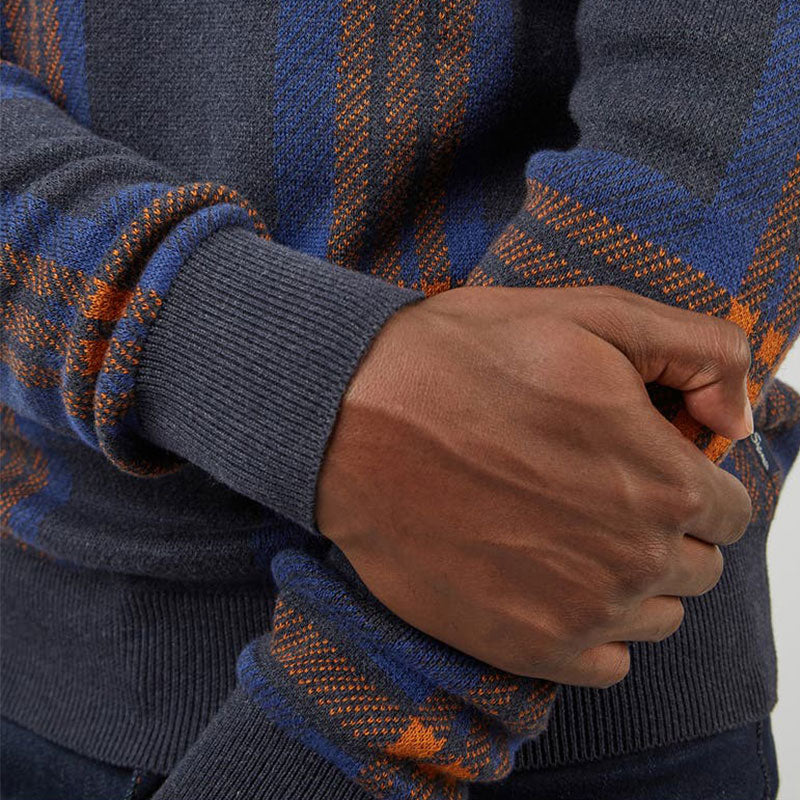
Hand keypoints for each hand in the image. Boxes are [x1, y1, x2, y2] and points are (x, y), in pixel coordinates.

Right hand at [317, 286, 752, 687]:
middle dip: (663, 526)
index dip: (687, 475)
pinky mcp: (524, 646)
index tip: (640, 457)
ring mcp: (579, 611)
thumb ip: (698, 353)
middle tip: (594, 485)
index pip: (730, 507)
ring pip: (655, 614)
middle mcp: (633, 560)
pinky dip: (592, 627)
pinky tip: (547, 577)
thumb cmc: (462, 361)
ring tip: (563, 526)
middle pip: (696, 565)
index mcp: (661, 482)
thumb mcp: (592, 315)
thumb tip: (741, 415)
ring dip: (630, 577)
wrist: (351, 419)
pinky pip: (604, 662)